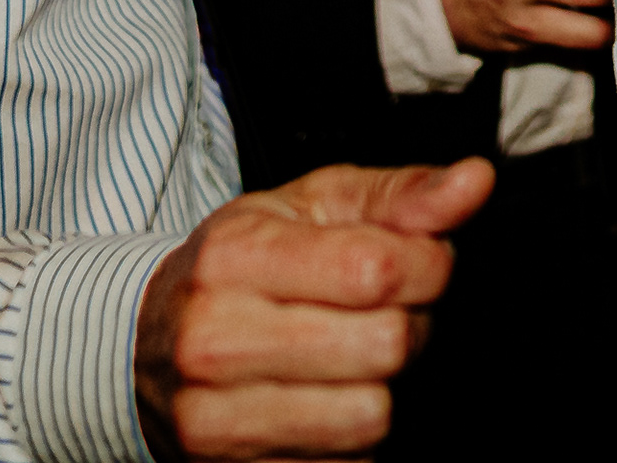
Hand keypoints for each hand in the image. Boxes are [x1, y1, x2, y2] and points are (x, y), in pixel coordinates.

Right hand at [132, 158, 491, 458]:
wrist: (143, 343)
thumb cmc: (236, 267)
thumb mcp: (311, 205)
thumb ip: (400, 194)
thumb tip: (473, 181)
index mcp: (237, 257)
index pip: (379, 269)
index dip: (429, 264)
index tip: (420, 261)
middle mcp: (217, 339)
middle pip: (386, 345)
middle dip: (409, 323)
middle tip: (384, 309)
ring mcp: (218, 415)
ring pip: (371, 414)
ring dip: (385, 383)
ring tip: (356, 352)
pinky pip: (346, 460)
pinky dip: (353, 432)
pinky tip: (328, 393)